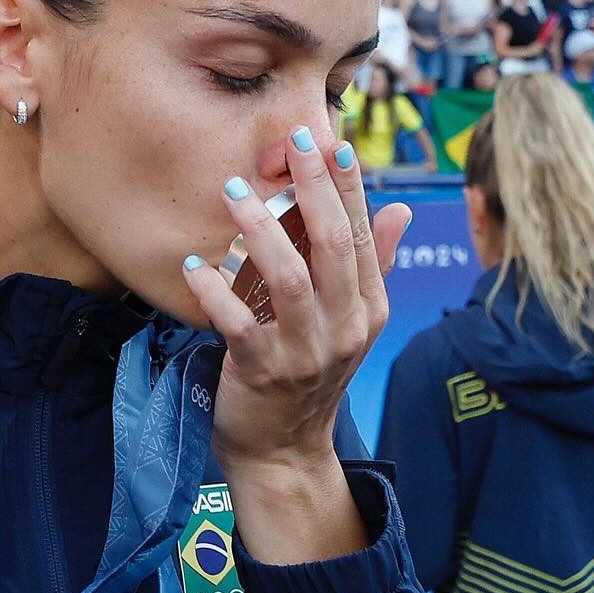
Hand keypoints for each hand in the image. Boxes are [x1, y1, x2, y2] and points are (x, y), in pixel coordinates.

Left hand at [181, 129, 410, 559]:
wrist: (283, 451)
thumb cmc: (309, 375)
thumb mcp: (348, 323)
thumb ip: (373, 265)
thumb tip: (400, 209)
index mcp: (368, 308)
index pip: (361, 234)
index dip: (346, 186)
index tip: (327, 141)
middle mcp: (345, 328)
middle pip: (335, 247)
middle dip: (312, 190)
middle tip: (288, 144)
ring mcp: (306, 354)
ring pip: (290, 280)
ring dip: (260, 231)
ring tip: (233, 191)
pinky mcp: (263, 375)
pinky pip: (239, 326)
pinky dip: (214, 293)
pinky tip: (193, 265)